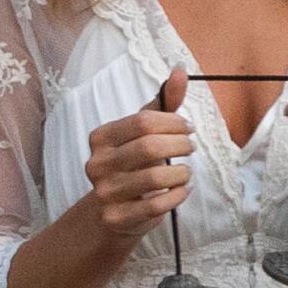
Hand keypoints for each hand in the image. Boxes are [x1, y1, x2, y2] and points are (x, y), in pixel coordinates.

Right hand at [77, 74, 196, 233]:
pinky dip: (177, 196)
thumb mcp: (144, 131)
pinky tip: (180, 191)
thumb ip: (164, 102)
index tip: (188, 128)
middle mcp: (97, 164)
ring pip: (155, 178)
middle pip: (149, 147)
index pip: (143, 122)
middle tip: (190, 148)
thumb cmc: (133, 164)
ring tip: (185, 172)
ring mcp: (104, 192)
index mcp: (100, 138)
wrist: (110, 212)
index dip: (174, 123)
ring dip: (181, 174)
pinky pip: (156, 205)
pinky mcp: (116, 217)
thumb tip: (181, 70)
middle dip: (180, 146)